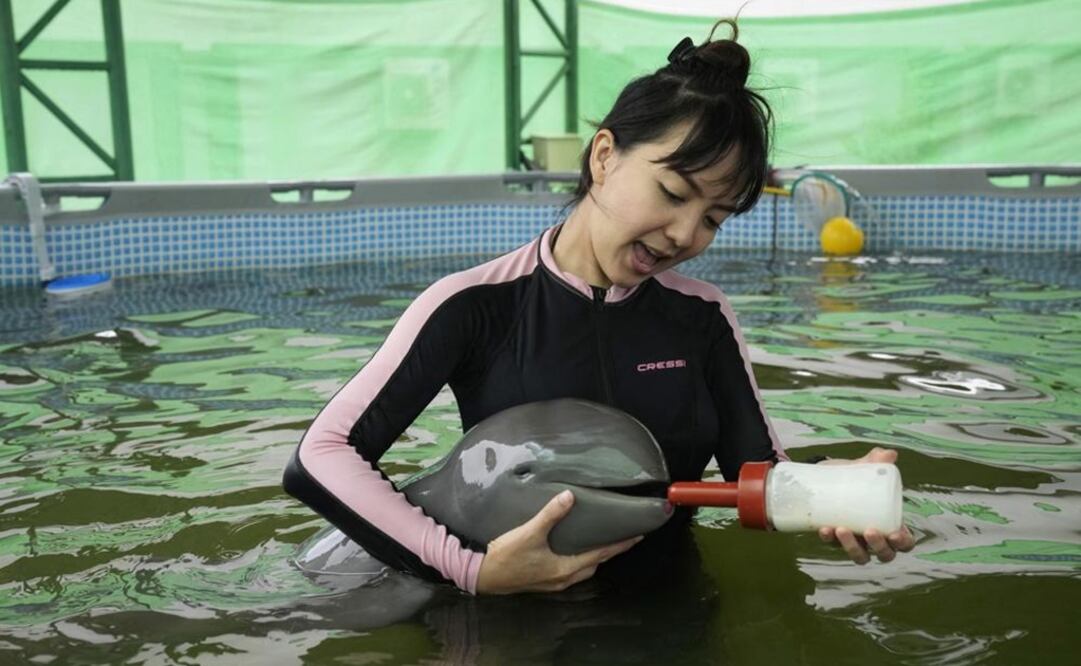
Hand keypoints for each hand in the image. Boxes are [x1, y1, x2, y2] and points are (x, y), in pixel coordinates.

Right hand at [475, 489, 642, 593]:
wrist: (483, 576)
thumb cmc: (507, 555)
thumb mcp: (530, 532)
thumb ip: (551, 514)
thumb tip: (570, 496)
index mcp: (565, 568)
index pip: (601, 554)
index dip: (620, 545)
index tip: (637, 536)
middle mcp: (563, 579)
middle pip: (595, 565)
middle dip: (611, 552)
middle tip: (623, 538)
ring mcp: (553, 583)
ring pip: (583, 571)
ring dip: (594, 558)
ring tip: (601, 542)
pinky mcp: (544, 583)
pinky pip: (571, 573)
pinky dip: (580, 563)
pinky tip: (574, 552)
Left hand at [816, 447, 915, 563]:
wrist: (825, 474)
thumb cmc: (854, 475)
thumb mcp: (865, 467)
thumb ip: (877, 460)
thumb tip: (888, 454)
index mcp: (890, 522)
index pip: (905, 542)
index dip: (903, 542)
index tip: (894, 534)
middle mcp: (875, 536)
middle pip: (885, 554)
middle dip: (878, 547)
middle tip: (868, 531)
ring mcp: (855, 540)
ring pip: (860, 556)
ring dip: (852, 548)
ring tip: (841, 529)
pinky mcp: (834, 539)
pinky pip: (833, 546)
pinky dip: (829, 540)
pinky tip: (824, 529)